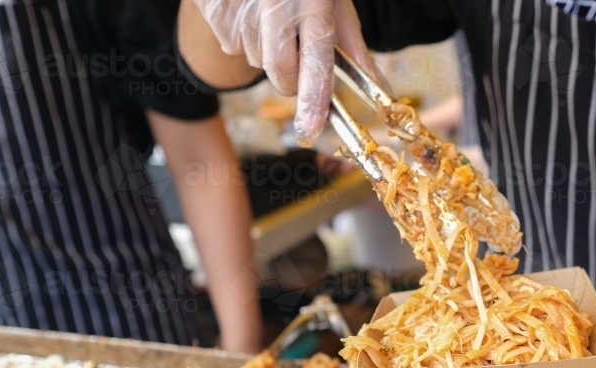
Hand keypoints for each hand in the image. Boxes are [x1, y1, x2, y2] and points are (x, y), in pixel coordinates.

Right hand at [192, 0, 378, 143]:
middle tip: (298, 57)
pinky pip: (231, 43)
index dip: (313, 97)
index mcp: (313, 4)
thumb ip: (354, 50)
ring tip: (273, 16)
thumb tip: (381, 92)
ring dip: (266, 52)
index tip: (311, 127)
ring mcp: (240, 10)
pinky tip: (251, 8)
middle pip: (280, 74)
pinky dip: (244, 36)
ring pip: (255, 60)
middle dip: (291, 81)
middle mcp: (275, 7)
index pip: (315, 61)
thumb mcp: (336, 4)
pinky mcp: (214, 9)